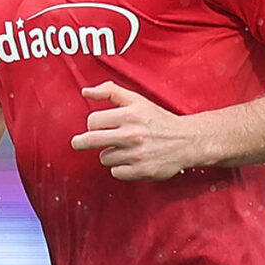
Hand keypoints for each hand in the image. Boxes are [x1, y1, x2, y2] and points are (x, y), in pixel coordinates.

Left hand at [70, 82, 202, 180]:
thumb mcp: (137, 100)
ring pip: (104, 158)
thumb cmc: (157, 120)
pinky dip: (120, 168)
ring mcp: (136, 154)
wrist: (186, 141)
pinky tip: (130, 160)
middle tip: (78, 143)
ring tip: (123, 149)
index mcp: (130, 114)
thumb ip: (110, 91)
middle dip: (81, 142)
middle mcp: (132, 134)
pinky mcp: (141, 171)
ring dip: (109, 155)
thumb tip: (85, 91)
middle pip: (91, 140)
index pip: (93, 121)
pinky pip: (115, 172)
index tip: (97, 126)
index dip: (93, 124)